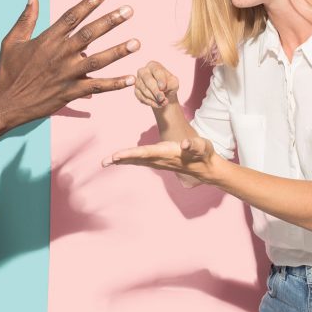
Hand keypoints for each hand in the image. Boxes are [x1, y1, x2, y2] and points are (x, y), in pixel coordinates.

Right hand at [0, 0, 138, 123]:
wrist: (6, 103)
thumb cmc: (8, 71)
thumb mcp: (12, 41)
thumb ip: (26, 18)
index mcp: (47, 40)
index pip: (71, 17)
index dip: (88, 3)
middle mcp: (60, 55)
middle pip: (89, 34)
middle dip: (110, 21)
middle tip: (129, 10)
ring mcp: (67, 74)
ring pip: (98, 61)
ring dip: (118, 51)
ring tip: (136, 43)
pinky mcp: (70, 92)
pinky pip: (97, 87)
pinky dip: (114, 84)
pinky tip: (130, 78)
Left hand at [101, 136, 217, 181]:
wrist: (206, 168)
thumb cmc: (204, 154)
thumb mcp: (203, 146)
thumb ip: (195, 145)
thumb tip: (186, 144)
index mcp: (167, 153)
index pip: (145, 153)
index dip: (130, 154)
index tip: (117, 156)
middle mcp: (160, 159)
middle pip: (136, 159)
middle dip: (120, 159)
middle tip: (104, 162)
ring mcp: (158, 162)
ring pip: (136, 161)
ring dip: (121, 160)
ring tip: (105, 162)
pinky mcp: (158, 161)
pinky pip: (140, 160)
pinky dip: (128, 159)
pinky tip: (120, 159)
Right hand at [135, 60, 179, 108]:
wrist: (164, 94)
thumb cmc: (169, 85)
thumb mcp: (174, 83)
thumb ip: (171, 83)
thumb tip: (161, 88)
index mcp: (153, 65)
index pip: (156, 71)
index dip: (160, 79)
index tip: (163, 88)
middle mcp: (143, 71)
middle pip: (148, 80)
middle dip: (156, 91)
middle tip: (162, 99)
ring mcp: (138, 81)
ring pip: (144, 90)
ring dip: (155, 99)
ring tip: (164, 102)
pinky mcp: (136, 91)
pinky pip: (142, 97)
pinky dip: (151, 102)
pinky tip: (158, 104)